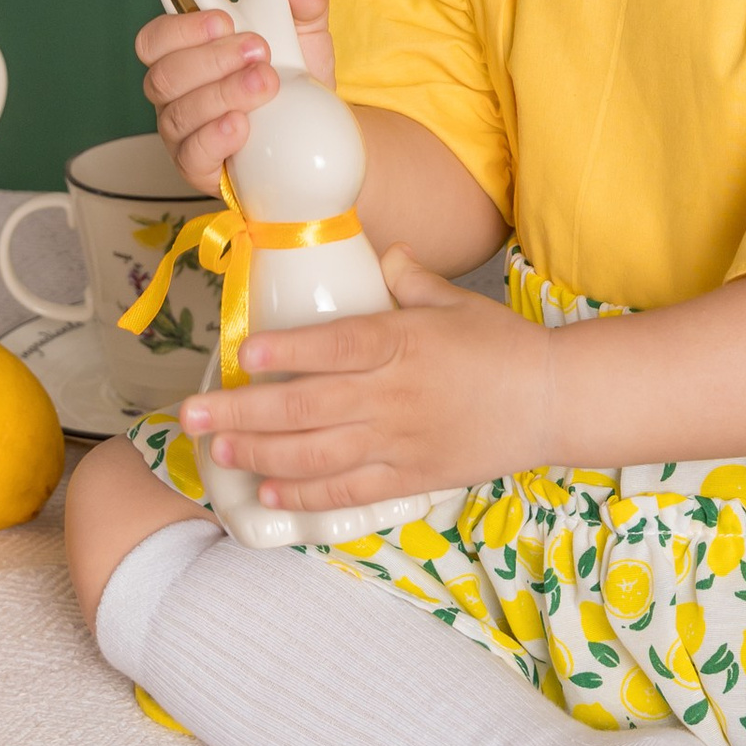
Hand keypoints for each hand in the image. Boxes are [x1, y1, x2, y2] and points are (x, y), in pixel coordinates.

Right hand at [137, 0, 336, 193]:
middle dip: (211, 60)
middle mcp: (177, 92)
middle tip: (259, 52)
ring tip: (266, 84)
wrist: (320, 131)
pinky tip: (242, 126)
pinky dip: (215, 138)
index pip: (156, 37)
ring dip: (222, 95)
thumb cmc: (296, 74)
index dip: (182, 27)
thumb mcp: (307, 27)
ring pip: (178, 114)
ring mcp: (184, 132)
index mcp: (188, 51)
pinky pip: (192, 157)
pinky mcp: (200, 168)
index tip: (225, 21)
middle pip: (164, 75)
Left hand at [181, 247, 550, 511]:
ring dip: (260, 455)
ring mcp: (401, 440)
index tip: (242, 354)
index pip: (336, 346)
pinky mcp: (411, 476)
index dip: (286, 351)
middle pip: (306, 406)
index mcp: (403, 343)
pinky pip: (350, 490)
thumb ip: (408, 278)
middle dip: (241, 413)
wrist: (554, 402)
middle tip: (191, 416)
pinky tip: (270, 491)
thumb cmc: (501, 346)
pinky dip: (308, 494)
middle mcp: (395, 395)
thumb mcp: (453, 301)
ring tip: (218, 452)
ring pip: (317, 454)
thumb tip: (380, 252)